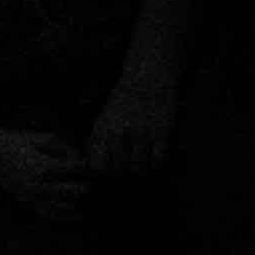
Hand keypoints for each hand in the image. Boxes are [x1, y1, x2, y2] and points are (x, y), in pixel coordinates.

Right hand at [0, 112, 94, 221]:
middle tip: (91, 183)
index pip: (76, 168)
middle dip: (84, 185)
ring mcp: (31, 194)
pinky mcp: (25, 199)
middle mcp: (38, 184)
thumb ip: (65, 148)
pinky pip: (47, 212)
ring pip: (62, 205)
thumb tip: (81, 159)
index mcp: (44, 166)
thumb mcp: (43, 138)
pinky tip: (76, 215)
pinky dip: (63, 215)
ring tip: (88, 200)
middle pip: (73, 190)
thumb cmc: (18, 141)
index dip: (86, 165)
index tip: (90, 165)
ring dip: (77, 202)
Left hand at [86, 62, 180, 186]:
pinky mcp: (161, 132)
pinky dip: (157, 165)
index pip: (98, 165)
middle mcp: (119, 134)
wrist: (148, 78)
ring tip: (143, 168)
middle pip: (119, 170)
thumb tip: (94, 163)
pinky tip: (156, 161)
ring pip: (139, 168)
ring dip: (141, 172)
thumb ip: (98, 139)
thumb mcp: (103, 117)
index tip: (110, 175)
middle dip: (124, 175)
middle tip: (129, 173)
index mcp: (102, 131)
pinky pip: (158, 160)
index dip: (105, 175)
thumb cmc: (124, 98)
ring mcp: (140, 133)